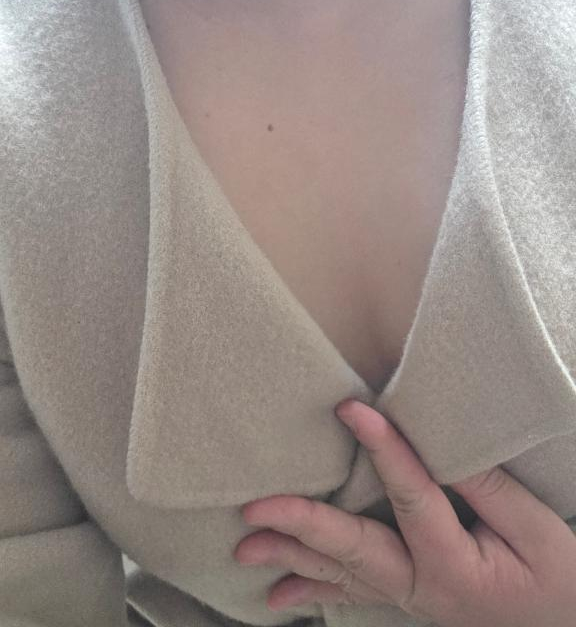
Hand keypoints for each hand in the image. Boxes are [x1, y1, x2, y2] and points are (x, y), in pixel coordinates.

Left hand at [234, 398, 575, 626]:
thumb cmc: (558, 581)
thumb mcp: (538, 533)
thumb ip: (490, 490)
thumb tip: (441, 447)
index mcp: (455, 565)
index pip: (412, 498)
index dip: (383, 450)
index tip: (351, 409)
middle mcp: (421, 586)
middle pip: (353, 549)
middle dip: (301, 526)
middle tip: (254, 509)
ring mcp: (408, 598)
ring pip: (341, 574)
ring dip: (292, 557)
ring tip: (246, 547)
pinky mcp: (406, 597)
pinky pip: (352, 595)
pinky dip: (313, 590)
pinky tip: (279, 595)